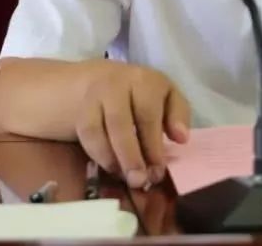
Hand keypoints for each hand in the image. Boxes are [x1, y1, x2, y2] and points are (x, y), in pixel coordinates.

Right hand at [76, 62, 189, 188]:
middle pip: (119, 123)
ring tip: (126, 179)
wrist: (100, 81)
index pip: (147, 113)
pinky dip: (98, 156)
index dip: (153, 145)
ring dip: (112, 159)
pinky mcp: (80, 111)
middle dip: (130, 157)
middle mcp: (116, 84)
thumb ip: (177, 115)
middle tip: (139, 181)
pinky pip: (85, 137)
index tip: (158, 170)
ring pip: (97, 130)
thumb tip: (182, 138)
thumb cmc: (142, 95)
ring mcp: (94, 97)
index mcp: (145, 81)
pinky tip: (112, 169)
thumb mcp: (167, 97)